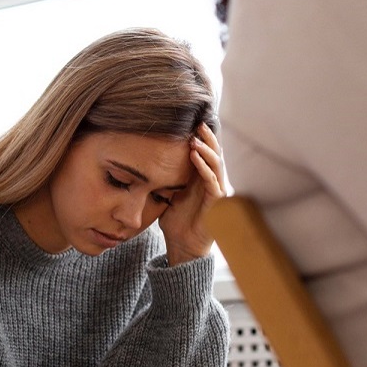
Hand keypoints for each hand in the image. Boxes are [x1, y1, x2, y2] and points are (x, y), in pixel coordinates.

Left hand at [159, 124, 226, 264]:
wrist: (182, 245)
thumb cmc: (176, 221)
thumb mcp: (169, 194)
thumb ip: (167, 177)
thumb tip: (149, 160)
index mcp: (202, 179)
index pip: (205, 153)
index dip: (201, 138)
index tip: (190, 122)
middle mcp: (213, 182)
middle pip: (214, 154)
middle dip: (207, 138)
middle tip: (198, 121)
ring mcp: (217, 192)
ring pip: (216, 165)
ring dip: (206, 149)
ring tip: (195, 137)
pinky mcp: (216, 203)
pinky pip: (212, 181)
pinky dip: (204, 167)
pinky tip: (195, 156)